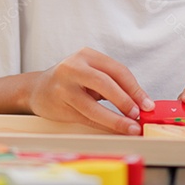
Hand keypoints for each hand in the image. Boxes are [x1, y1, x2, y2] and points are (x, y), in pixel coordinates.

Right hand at [27, 47, 154, 134]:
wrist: (37, 89)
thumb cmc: (70, 81)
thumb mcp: (90, 73)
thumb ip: (113, 84)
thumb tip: (140, 104)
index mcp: (87, 55)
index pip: (117, 70)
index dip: (135, 89)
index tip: (147, 104)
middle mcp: (73, 67)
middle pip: (106, 83)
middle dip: (126, 101)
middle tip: (138, 114)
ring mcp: (64, 86)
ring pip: (94, 106)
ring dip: (115, 119)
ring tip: (130, 127)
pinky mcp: (59, 104)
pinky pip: (86, 118)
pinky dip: (103, 125)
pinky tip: (113, 129)